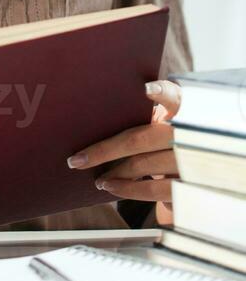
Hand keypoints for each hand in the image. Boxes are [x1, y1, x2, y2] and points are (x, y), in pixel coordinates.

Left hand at [66, 80, 180, 216]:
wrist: (205, 165)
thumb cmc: (170, 136)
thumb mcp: (166, 120)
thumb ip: (145, 115)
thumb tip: (94, 119)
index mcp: (183, 108)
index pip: (174, 96)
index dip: (161, 92)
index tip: (145, 89)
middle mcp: (189, 132)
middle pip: (139, 138)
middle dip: (104, 150)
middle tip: (76, 160)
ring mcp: (191, 160)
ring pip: (142, 164)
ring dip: (113, 173)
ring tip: (95, 178)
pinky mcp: (191, 185)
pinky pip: (155, 190)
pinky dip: (129, 190)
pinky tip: (112, 187)